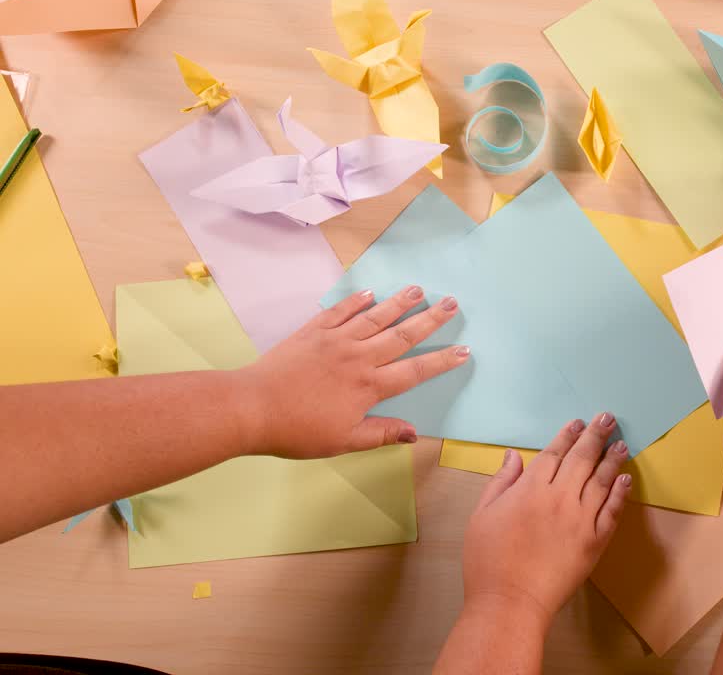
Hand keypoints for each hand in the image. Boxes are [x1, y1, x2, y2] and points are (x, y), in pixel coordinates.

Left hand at [237, 285, 469, 458]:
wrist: (252, 408)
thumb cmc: (298, 430)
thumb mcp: (344, 441)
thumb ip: (381, 433)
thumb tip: (415, 433)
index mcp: (369, 387)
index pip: (414, 371)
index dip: (442, 361)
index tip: (464, 350)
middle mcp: (358, 358)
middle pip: (401, 335)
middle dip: (430, 320)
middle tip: (451, 303)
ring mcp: (335, 341)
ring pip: (375, 317)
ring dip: (399, 303)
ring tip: (419, 289)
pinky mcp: (313, 332)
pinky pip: (340, 312)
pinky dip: (356, 301)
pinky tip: (370, 293)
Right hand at [460, 414, 630, 632]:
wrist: (510, 602)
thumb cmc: (488, 560)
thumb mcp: (482, 515)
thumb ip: (501, 482)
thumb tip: (515, 455)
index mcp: (530, 489)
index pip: (554, 453)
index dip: (567, 435)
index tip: (578, 422)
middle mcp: (560, 498)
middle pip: (582, 459)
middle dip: (595, 436)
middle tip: (608, 418)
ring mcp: (581, 519)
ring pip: (602, 481)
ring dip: (613, 459)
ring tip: (622, 443)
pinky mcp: (595, 542)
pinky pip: (612, 512)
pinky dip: (621, 494)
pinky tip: (626, 480)